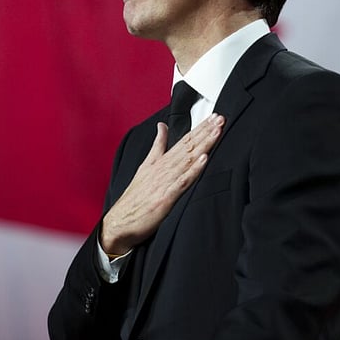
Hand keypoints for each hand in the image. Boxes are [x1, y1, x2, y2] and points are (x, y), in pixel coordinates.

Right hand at [100, 114, 222, 255]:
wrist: (119, 222)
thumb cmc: (134, 198)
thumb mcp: (145, 166)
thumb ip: (157, 146)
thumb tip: (162, 126)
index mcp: (159, 161)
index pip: (183, 141)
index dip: (199, 128)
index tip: (214, 117)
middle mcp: (162, 169)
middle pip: (187, 146)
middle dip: (205, 131)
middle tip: (220, 118)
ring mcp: (164, 182)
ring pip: (187, 159)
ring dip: (203, 144)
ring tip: (216, 131)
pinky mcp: (165, 198)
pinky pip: (182, 181)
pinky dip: (193, 170)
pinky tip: (204, 159)